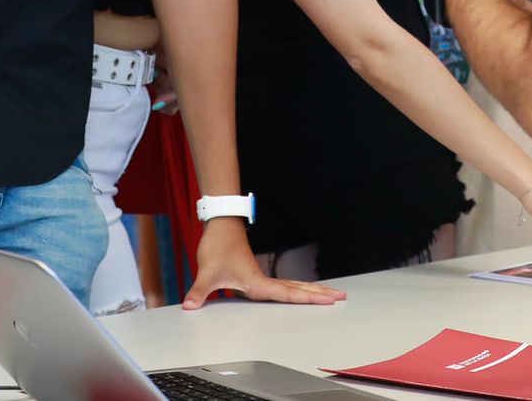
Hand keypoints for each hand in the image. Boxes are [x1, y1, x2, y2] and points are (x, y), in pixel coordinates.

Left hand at [182, 218, 345, 308]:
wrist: (221, 225)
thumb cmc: (218, 245)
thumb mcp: (207, 270)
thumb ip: (199, 291)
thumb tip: (190, 306)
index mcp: (256, 283)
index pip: (287, 294)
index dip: (308, 299)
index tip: (327, 301)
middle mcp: (262, 280)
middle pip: (298, 289)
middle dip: (319, 294)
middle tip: (341, 297)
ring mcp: (261, 277)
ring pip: (293, 286)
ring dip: (311, 290)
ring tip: (330, 295)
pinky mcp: (255, 275)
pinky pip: (283, 285)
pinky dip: (297, 289)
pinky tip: (302, 292)